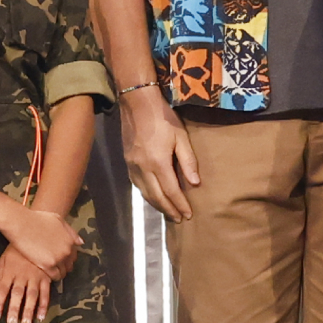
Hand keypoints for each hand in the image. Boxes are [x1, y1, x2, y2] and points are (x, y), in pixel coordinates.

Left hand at [0, 244, 55, 322]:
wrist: (34, 236)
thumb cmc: (15, 251)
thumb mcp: (4, 260)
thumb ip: (1, 276)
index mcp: (9, 272)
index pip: (1, 290)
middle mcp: (22, 276)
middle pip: (17, 294)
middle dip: (14, 309)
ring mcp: (35, 277)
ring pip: (32, 296)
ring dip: (29, 310)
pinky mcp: (46, 277)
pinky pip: (45, 293)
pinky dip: (44, 305)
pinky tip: (41, 316)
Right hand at [5, 206, 81, 279]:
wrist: (22, 224)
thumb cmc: (38, 219)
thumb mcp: (58, 220)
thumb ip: (70, 232)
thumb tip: (80, 242)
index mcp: (70, 240)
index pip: (74, 255)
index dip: (68, 258)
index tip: (62, 260)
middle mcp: (67, 250)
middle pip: (69, 264)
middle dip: (64, 266)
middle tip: (56, 267)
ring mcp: (58, 258)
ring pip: (63, 272)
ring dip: (59, 273)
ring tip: (51, 271)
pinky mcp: (48, 265)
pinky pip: (55, 276)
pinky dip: (53, 277)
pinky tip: (47, 274)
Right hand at [120, 86, 200, 220]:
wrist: (137, 103)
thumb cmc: (163, 118)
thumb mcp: (181, 136)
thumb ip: (188, 161)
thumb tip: (195, 183)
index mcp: (158, 163)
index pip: (171, 191)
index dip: (180, 204)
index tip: (188, 214)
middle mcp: (142, 168)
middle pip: (156, 196)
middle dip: (169, 210)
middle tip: (180, 219)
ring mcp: (132, 166)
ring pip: (145, 193)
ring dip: (157, 205)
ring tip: (169, 212)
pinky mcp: (127, 162)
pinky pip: (137, 185)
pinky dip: (147, 194)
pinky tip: (154, 196)